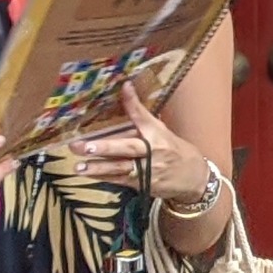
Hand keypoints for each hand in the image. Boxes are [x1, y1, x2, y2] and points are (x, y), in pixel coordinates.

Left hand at [72, 86, 215, 205]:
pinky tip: (88, 173)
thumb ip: (144, 122)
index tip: (124, 87)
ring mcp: (147, 169)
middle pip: (127, 147)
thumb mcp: (163, 133)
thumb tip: (128, 100)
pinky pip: (120, 180)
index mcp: (157, 133)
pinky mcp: (143, 184)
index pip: (143, 115)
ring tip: (78, 165)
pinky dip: (103, 177)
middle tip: (83, 146)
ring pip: (119, 167)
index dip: (133, 102)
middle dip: (104, 147)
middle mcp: (152, 150)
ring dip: (97, 167)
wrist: (194, 177)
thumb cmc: (175, 151)